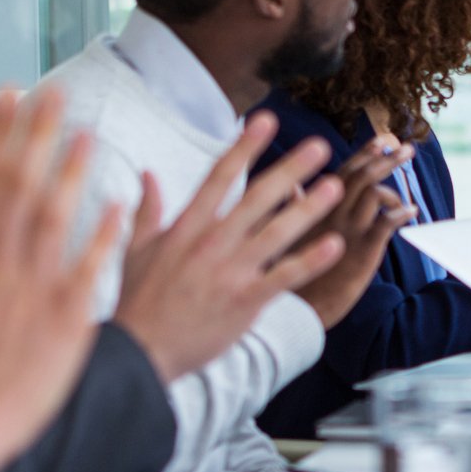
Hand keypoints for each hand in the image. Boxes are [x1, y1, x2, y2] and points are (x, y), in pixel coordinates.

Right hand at [0, 89, 121, 465]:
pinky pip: (86, 267)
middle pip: (20, 185)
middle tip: (57, 92)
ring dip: (70, 172)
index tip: (13, 94)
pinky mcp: (65, 315)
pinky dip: (99, 234)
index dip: (2, 133)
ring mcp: (33, 286)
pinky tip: (116, 203)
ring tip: (87, 134)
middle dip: (37, 136)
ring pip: (53, 217)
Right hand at [113, 112, 349, 381]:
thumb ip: (147, 210)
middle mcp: (211, 243)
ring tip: (335, 186)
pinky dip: (309, 261)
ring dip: (308, 209)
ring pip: (277, 233)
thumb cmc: (137, 302)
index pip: (219, 176)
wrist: (139, 351)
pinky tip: (334, 245)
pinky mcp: (244, 301)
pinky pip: (284, 277)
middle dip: (290, 169)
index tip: (265, 119)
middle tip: (319, 145)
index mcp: (186, 227)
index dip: (244, 146)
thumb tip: (147, 174)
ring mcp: (229, 272)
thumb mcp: (134, 250)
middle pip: (257, 197)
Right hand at [293, 140, 420, 326]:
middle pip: (362, 175)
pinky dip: (401, 213)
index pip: (343, 171)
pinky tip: (411, 212)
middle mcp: (330, 214)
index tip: (383, 140)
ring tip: (406, 187)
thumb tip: (290, 185)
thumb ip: (293, 207)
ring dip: (394, 186)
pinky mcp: (361, 251)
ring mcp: (347, 231)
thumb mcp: (283, 235)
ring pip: (374, 192)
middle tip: (407, 148)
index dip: (365, 154)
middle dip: (386, 158)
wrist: (293, 309)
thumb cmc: (289, 273)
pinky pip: (386, 222)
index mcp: (315, 208)